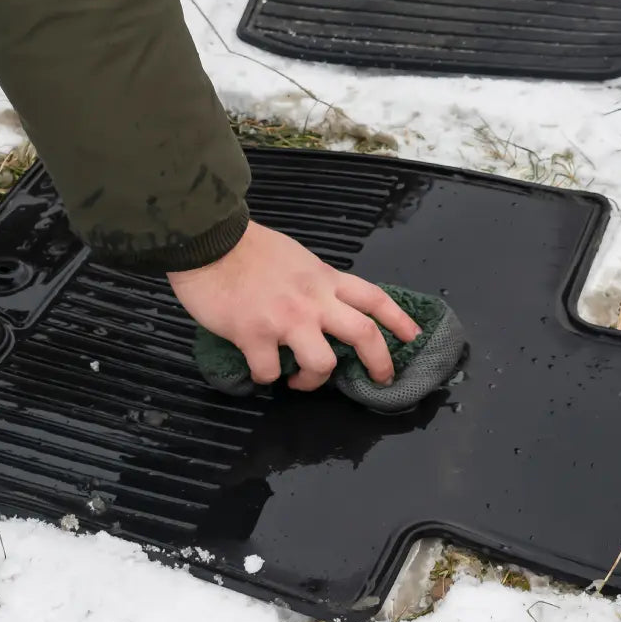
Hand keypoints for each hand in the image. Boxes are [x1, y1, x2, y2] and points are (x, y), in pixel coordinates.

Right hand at [167, 221, 419, 390]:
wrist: (207, 240)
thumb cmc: (248, 248)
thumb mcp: (297, 258)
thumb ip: (315, 283)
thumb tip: (325, 302)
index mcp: (325, 279)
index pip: (374, 299)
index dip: (398, 320)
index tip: (412, 337)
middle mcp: (314, 300)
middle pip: (364, 335)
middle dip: (379, 363)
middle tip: (381, 379)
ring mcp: (286, 319)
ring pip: (321, 364)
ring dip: (314, 380)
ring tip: (300, 380)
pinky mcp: (254, 335)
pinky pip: (270, 372)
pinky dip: (266, 378)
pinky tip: (259, 370)